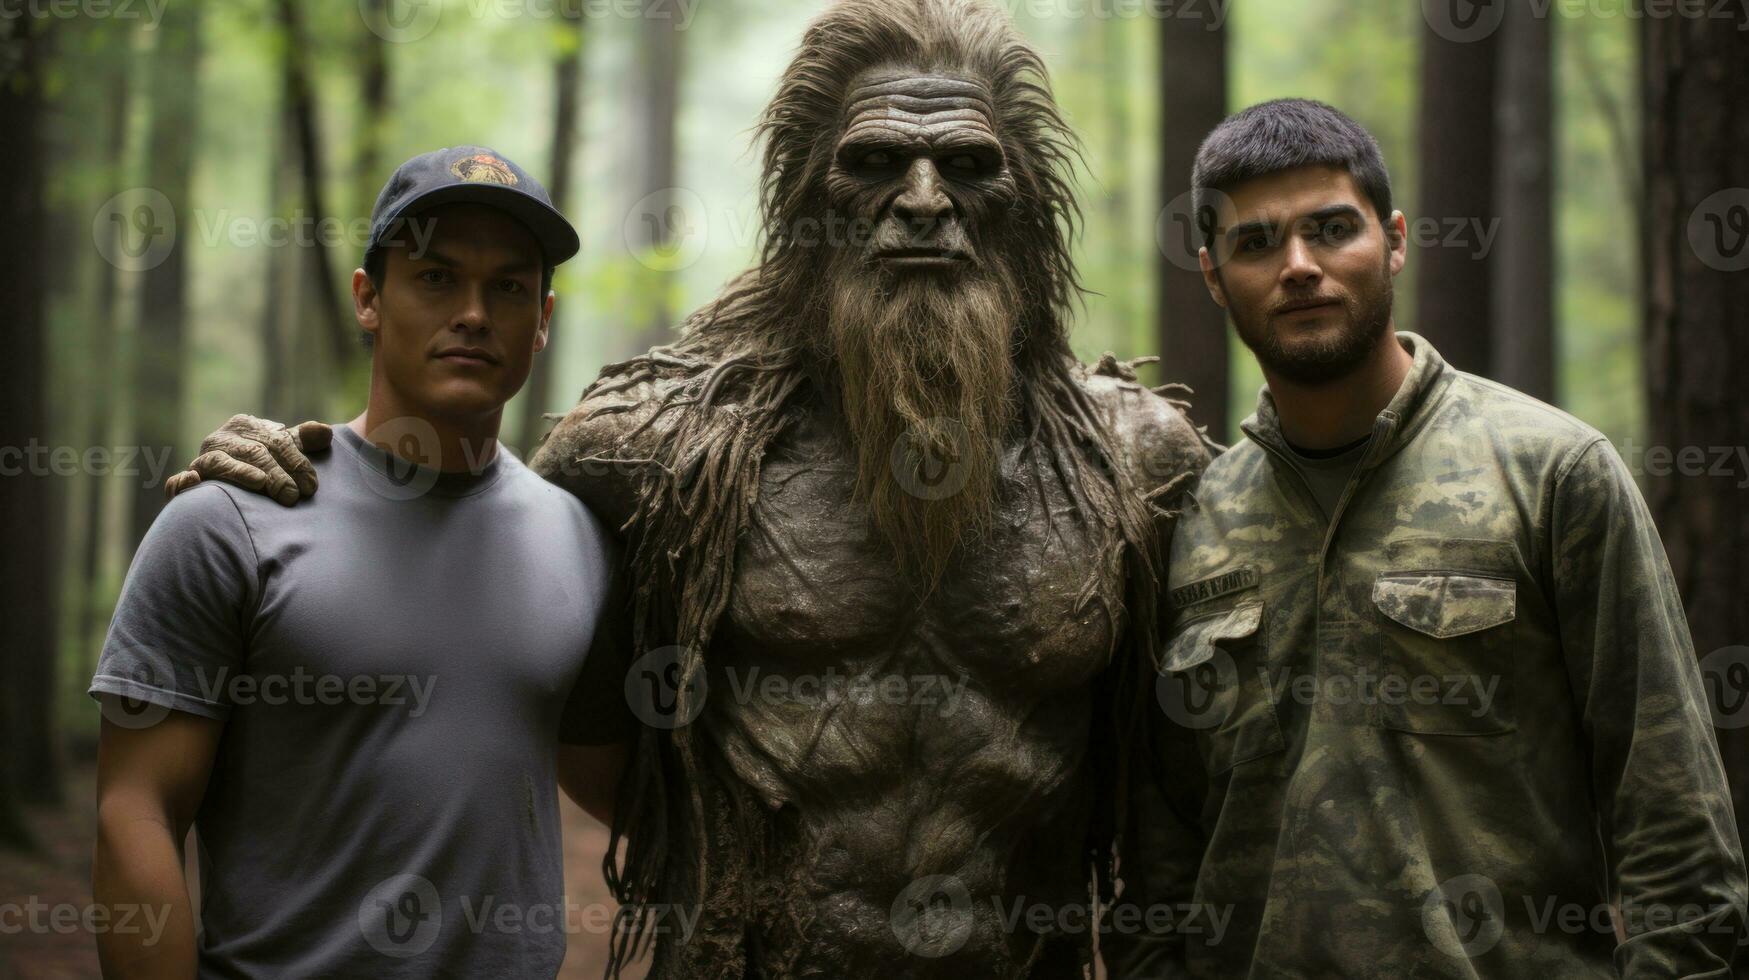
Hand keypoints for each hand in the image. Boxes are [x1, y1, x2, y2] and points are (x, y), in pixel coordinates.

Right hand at [162, 415, 331, 505]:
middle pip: (253, 453)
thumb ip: (303, 441)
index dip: (296, 462)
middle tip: (293, 496)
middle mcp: (222, 439)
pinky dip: (183, 482)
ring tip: (260, 483)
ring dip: (240, 473)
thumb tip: (325, 432)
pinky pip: (178, 481)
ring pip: (221, 463)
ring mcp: (202, 459)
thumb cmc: (267, 464)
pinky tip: (192, 482)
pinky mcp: (188, 481)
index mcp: (246, 426)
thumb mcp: (285, 450)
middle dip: (276, 474)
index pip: (276, 441)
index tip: (311, 485)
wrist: (234, 484)